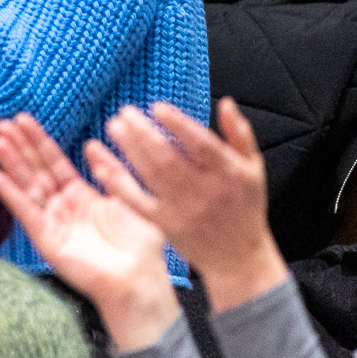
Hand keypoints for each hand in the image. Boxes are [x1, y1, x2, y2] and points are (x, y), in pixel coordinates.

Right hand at [0, 114, 178, 348]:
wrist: (139, 281)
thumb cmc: (140, 247)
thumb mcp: (128, 199)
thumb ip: (109, 172)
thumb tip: (90, 145)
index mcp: (81, 195)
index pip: (54, 162)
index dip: (38, 141)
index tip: (22, 120)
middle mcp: (63, 206)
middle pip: (36, 170)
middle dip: (19, 147)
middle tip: (2, 124)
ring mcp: (53, 222)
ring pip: (27, 186)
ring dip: (11, 164)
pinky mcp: (46, 239)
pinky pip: (26, 212)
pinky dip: (10, 194)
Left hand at [103, 98, 288, 311]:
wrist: (238, 255)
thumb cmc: (245, 207)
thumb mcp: (254, 168)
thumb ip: (240, 133)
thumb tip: (225, 102)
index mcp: (229, 173)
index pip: (201, 145)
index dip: (179, 125)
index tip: (157, 107)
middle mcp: (204, 191)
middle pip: (169, 158)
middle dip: (144, 133)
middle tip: (125, 112)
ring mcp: (182, 209)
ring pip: (151, 176)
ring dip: (129, 150)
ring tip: (114, 127)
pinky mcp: (164, 223)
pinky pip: (137, 201)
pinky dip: (118, 183)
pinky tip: (102, 165)